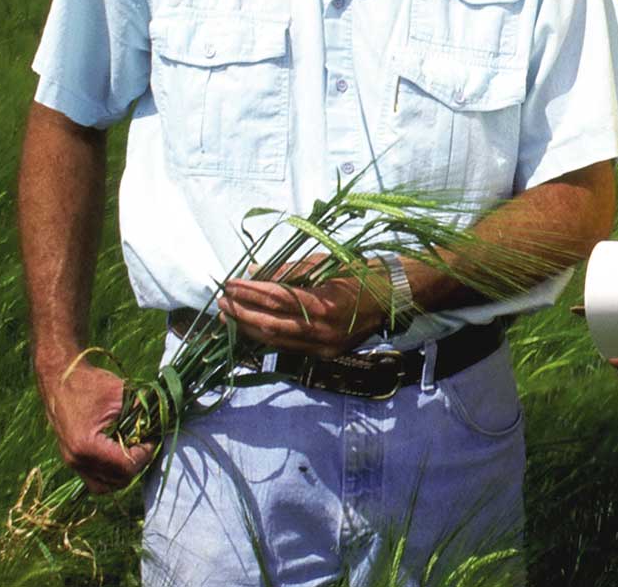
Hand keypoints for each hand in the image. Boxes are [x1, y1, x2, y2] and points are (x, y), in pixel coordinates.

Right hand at [41, 357, 155, 492]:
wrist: (60, 376)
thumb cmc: (90, 383)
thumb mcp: (121, 395)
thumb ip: (143, 413)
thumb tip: (164, 423)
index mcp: (87, 446)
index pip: (126, 466)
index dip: (145, 454)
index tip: (153, 438)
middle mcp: (77, 460)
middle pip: (117, 480)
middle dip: (137, 464)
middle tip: (146, 444)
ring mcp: (72, 462)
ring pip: (104, 486)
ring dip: (123, 472)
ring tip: (134, 450)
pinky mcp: (71, 459)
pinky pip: (94, 478)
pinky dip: (110, 472)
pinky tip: (121, 451)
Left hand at [218, 257, 385, 357]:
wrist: (395, 297)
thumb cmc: (362, 272)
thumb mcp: (325, 263)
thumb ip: (289, 270)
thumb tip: (253, 272)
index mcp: (325, 303)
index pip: (276, 298)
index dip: (249, 291)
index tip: (229, 283)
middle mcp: (323, 330)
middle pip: (271, 324)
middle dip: (242, 313)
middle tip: (222, 302)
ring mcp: (324, 346)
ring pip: (276, 341)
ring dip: (250, 328)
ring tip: (229, 316)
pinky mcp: (325, 354)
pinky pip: (289, 348)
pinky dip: (268, 337)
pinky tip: (253, 328)